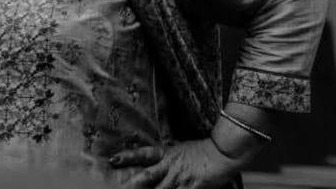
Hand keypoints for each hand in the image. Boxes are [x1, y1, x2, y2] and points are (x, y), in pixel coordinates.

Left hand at [110, 139, 242, 188]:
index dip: (128, 157)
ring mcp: (180, 178)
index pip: (143, 154)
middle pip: (146, 176)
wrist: (223, 153)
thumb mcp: (181, 150)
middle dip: (132, 184)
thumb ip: (167, 157)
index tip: (112, 159)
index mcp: (167, 154)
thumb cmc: (204, 151)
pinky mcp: (191, 188)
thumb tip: (154, 161)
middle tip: (118, 188)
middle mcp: (170, 166)